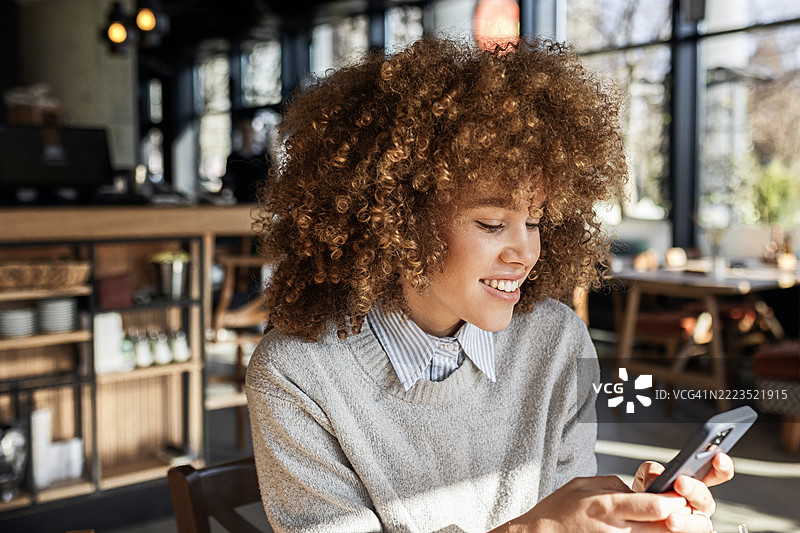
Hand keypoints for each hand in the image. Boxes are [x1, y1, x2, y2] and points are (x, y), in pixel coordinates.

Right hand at [498, 475, 689, 531]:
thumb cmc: (560, 510)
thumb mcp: (584, 485)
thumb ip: (615, 485)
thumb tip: (641, 491)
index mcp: (607, 506)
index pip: (653, 507)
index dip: (674, 502)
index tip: (681, 495)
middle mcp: (615, 529)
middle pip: (662, 527)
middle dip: (679, 519)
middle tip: (683, 510)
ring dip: (665, 529)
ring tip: (669, 519)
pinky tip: (652, 528)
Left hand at [632, 453, 734, 531]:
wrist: (636, 515)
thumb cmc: (647, 494)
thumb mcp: (646, 476)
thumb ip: (651, 471)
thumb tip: (657, 475)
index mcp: (694, 483)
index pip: (716, 473)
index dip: (722, 466)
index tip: (718, 458)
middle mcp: (699, 502)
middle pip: (706, 498)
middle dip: (695, 490)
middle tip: (681, 483)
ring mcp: (695, 520)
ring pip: (702, 523)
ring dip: (687, 521)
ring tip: (672, 519)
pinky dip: (681, 530)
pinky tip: (670, 526)